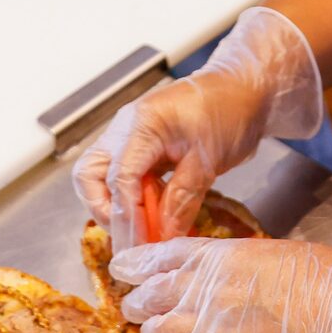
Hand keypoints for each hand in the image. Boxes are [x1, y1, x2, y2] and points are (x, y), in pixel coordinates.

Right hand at [73, 7, 322, 243]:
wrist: (242, 89)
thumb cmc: (229, 112)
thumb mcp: (208, 160)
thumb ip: (182, 199)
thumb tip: (165, 236)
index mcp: (142, 124)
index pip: (120, 177)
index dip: (128, 215)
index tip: (142, 243)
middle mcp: (125, 129)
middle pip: (90, 174)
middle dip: (105, 209)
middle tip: (132, 234)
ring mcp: (129, 136)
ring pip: (99, 176)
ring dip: (115, 205)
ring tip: (144, 226)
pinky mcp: (139, 146)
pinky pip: (121, 175)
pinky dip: (132, 198)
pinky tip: (154, 212)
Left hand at [111, 234, 331, 332]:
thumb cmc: (321, 280)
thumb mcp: (269, 254)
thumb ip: (234, 264)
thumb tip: (223, 275)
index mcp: (214, 256)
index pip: (157, 256)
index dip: (134, 265)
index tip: (122, 269)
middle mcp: (200, 289)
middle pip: (145, 298)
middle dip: (140, 306)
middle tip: (143, 313)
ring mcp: (205, 329)